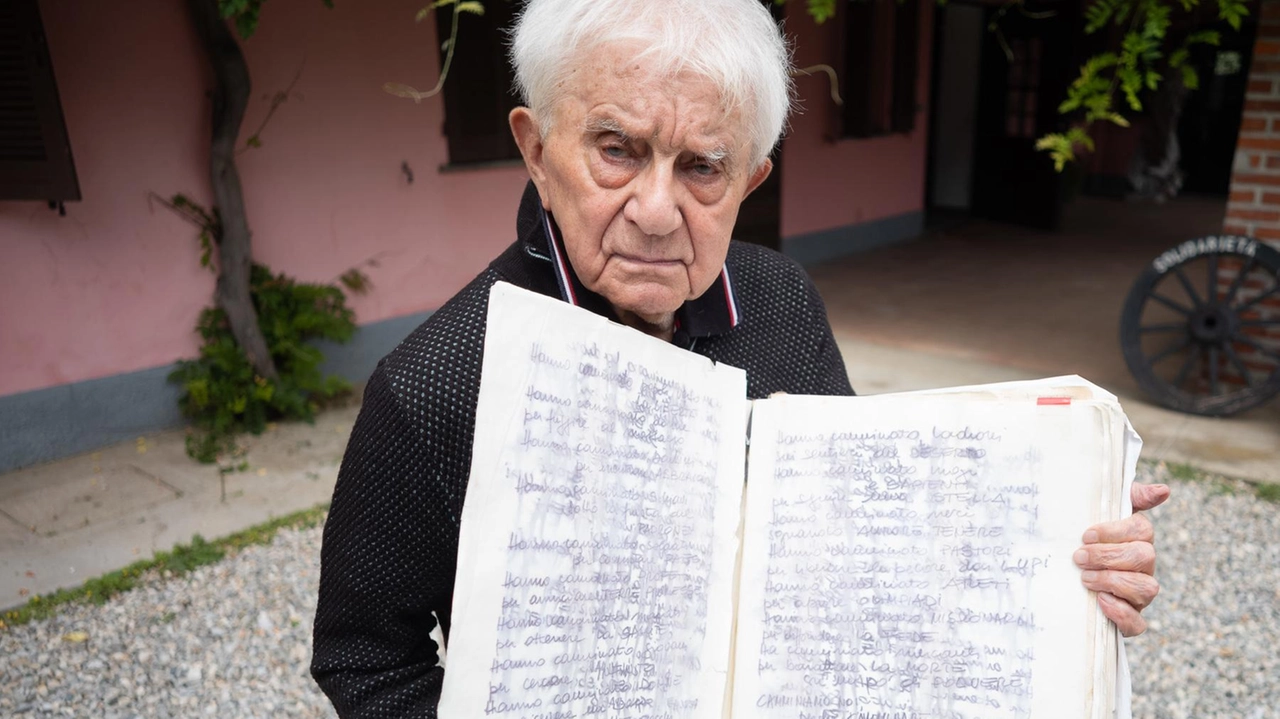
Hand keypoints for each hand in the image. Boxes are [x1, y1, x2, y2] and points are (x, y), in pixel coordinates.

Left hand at [1073, 482, 1169, 636]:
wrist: (1060, 578)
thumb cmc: (1084, 540)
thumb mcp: (1100, 512)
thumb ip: (1130, 497)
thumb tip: (1163, 490)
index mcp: (1137, 539)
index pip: (1141, 530)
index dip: (1115, 532)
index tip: (1086, 535)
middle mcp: (1144, 566)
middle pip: (1143, 557)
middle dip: (1108, 557)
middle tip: (1079, 558)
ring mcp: (1139, 594)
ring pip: (1146, 589)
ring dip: (1113, 582)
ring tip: (1085, 579)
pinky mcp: (1130, 619)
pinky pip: (1138, 623)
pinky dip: (1121, 614)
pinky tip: (1100, 602)